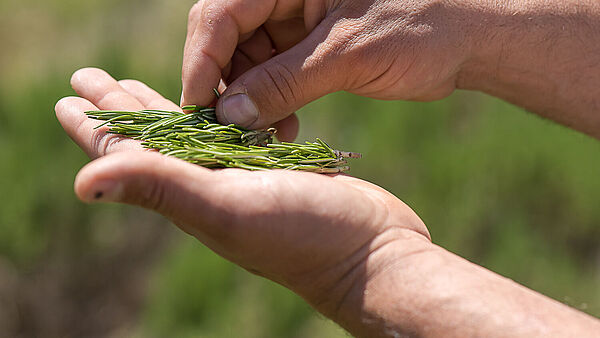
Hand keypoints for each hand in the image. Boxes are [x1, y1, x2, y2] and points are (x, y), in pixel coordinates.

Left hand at [56, 68, 430, 317]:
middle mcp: (210, 187)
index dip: (95, 125)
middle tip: (90, 77)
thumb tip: (81, 182)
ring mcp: (244, 180)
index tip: (68, 96)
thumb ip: (162, 188)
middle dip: (121, 106)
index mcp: (190, 194)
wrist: (372, 252)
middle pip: (152, 139)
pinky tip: (213, 109)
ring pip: (191, 135)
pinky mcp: (277, 172)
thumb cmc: (305, 236)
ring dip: (162, 109)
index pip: (129, 154)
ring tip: (138, 87)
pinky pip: (234, 137)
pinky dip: (216, 116)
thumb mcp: (227, 208)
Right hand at [182, 0, 469, 129]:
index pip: (219, 14)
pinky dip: (272, 104)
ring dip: (251, 103)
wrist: (471, 36)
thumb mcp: (347, 54)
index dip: (203, 63)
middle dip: (228, 88)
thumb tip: (228, 116)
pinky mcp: (308, 46)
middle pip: (227, 39)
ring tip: (265, 138)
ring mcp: (295, 20)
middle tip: (232, 134)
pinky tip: (283, 130)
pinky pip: (272, 75)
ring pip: (247, 62)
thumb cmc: (422, 25)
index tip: (198, 111)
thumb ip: (283, 83)